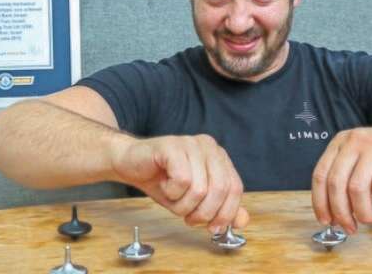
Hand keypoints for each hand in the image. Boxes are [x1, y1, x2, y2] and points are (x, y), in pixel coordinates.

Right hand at [112, 134, 248, 232]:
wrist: (129, 164)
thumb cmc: (162, 181)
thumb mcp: (194, 201)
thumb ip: (220, 209)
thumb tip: (242, 221)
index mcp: (219, 157)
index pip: (235, 188)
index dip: (226, 213)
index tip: (212, 228)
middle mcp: (209, 147)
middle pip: (220, 190)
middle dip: (203, 213)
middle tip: (187, 216)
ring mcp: (191, 143)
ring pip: (200, 189)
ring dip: (182, 204)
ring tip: (172, 196)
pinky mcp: (172, 145)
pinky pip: (182, 180)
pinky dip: (171, 191)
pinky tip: (163, 184)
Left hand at [311, 126, 371, 233]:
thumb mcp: (360, 161)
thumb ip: (345, 181)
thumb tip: (333, 216)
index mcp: (339, 142)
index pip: (319, 175)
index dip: (320, 202)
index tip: (326, 221)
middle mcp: (354, 141)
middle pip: (336, 184)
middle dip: (341, 212)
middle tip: (350, 227)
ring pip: (357, 188)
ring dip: (363, 211)